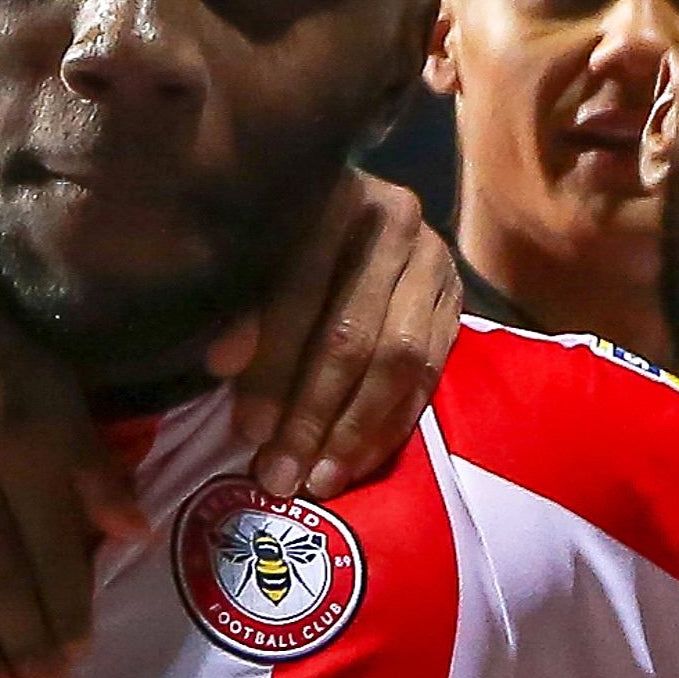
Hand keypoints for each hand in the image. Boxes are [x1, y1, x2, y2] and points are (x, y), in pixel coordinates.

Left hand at [219, 173, 461, 499]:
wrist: (347, 205)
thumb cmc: (273, 234)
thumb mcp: (249, 256)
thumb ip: (241, 307)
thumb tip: (223, 364)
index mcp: (328, 197)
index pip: (300, 295)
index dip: (273, 367)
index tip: (248, 431)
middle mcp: (392, 218)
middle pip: (353, 335)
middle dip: (314, 415)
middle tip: (282, 475)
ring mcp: (432, 256)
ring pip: (399, 360)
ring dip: (356, 432)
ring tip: (320, 481)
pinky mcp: (455, 293)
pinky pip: (429, 373)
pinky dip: (391, 424)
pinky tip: (358, 462)